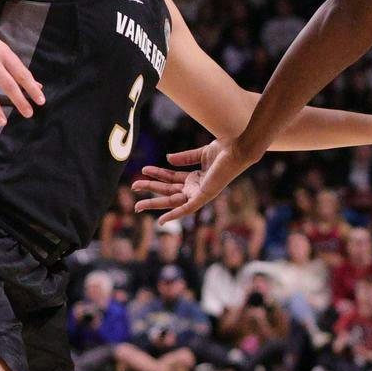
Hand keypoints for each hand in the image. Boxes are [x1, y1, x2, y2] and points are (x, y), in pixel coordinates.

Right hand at [0, 20, 43, 126]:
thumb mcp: (5, 52)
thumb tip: (38, 87)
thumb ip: (19, 70)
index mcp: (5, 55)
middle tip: (28, 114)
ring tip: (3, 122)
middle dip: (19, 100)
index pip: (22, 74)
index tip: (41, 101)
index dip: (31, 88)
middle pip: (7, 84)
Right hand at [134, 137, 263, 222]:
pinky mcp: (204, 196)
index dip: (157, 175)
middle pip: (168, 190)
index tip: (143, 171)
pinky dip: (174, 215)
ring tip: (137, 204)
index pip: (171, 179)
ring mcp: (200, 193)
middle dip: (151, 190)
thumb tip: (167, 158)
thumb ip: (185, 157)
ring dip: (155, 202)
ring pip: (173, 200)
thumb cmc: (225, 151)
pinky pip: (187, 208)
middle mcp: (196, 188)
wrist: (238, 150)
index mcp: (196, 178)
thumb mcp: (201, 154)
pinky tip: (161, 221)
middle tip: (133, 187)